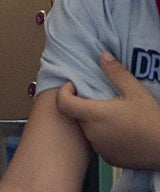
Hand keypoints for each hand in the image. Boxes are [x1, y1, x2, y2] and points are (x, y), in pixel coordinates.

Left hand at [55, 50, 159, 169]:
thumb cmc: (152, 120)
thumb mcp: (136, 92)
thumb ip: (116, 73)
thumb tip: (102, 55)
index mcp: (94, 115)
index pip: (63, 103)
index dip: (64, 92)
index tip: (75, 86)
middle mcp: (92, 133)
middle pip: (76, 115)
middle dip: (84, 105)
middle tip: (102, 100)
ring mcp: (99, 148)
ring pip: (87, 130)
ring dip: (94, 121)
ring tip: (115, 116)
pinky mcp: (108, 158)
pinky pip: (98, 143)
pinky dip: (104, 136)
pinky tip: (120, 132)